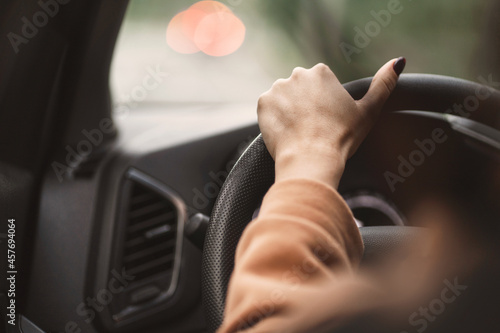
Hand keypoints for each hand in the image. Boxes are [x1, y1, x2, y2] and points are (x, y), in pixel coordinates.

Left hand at [257, 58, 404, 186]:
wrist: (311, 158)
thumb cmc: (342, 137)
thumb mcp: (369, 111)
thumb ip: (384, 84)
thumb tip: (398, 61)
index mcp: (321, 72)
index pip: (320, 86)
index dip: (324, 107)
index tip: (326, 122)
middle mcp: (297, 74)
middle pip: (300, 90)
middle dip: (305, 107)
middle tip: (313, 130)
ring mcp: (278, 88)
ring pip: (284, 100)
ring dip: (289, 112)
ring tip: (300, 133)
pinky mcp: (263, 103)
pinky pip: (269, 109)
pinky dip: (275, 120)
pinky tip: (286, 132)